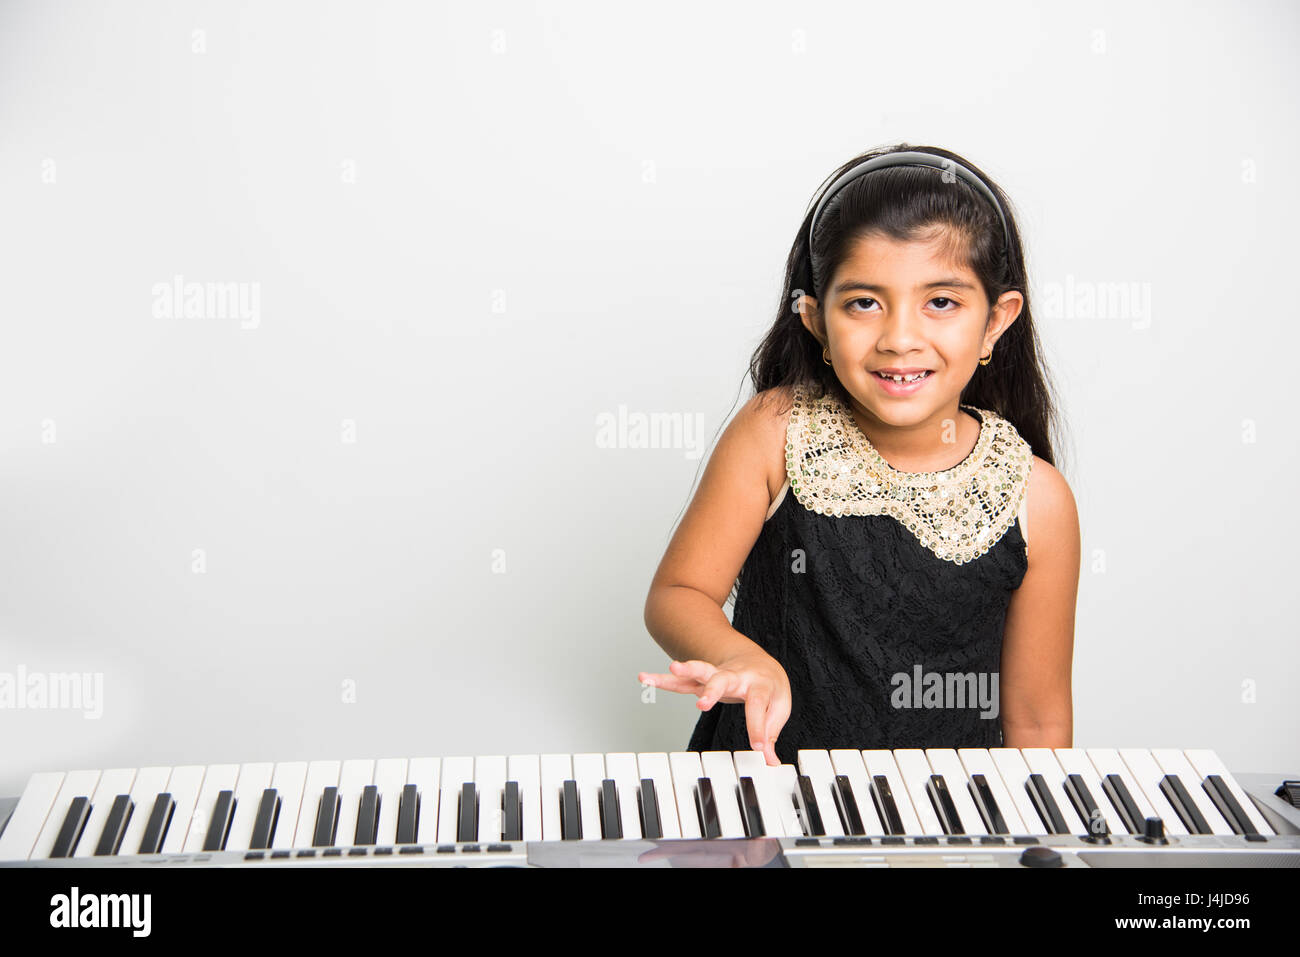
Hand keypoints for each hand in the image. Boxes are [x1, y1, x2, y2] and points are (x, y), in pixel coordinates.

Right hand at [638, 651, 790, 765]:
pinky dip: (662, 680)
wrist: (758, 661)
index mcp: (759, 683)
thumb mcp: (778, 708)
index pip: (758, 705)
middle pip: (724, 680)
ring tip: (672, 668)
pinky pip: (680, 680)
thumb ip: (770, 733)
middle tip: (702, 704)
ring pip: (700, 671)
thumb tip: (770, 762)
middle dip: (712, 691)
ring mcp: (717, 675)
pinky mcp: (702, 679)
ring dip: (685, 670)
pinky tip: (645, 678)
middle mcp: (736, 676)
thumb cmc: (768, 687)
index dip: (758, 727)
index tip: (759, 747)